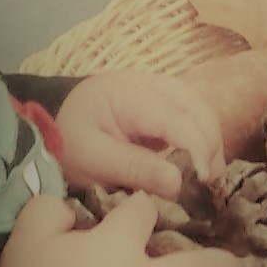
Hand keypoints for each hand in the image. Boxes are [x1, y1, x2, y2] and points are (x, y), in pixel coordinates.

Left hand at [54, 71, 225, 199]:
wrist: (56, 135)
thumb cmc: (71, 148)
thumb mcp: (94, 162)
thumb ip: (134, 169)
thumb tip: (178, 184)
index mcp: (125, 93)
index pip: (176, 118)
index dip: (197, 148)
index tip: (203, 182)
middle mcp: (146, 82)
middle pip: (196, 107)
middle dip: (210, 145)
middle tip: (210, 183)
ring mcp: (156, 88)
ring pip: (200, 108)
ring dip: (210, 142)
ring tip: (208, 176)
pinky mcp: (161, 100)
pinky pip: (192, 114)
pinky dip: (201, 138)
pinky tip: (199, 164)